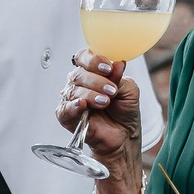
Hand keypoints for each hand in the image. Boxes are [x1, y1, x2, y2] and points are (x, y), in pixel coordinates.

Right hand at [57, 50, 141, 176]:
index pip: (84, 57)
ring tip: (105, 102)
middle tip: (112, 90)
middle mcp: (80, 83)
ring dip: (91, 94)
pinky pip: (64, 109)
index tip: (108, 68)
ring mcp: (72, 99)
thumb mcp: (129, 90)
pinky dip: (73, 106)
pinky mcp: (67, 116)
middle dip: (97, 81)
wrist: (124, 136)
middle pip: (79, 73)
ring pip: (74, 90)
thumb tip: (117, 63)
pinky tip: (82, 104)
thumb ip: (120, 77)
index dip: (94, 60)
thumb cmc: (124, 111)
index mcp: (92, 72)